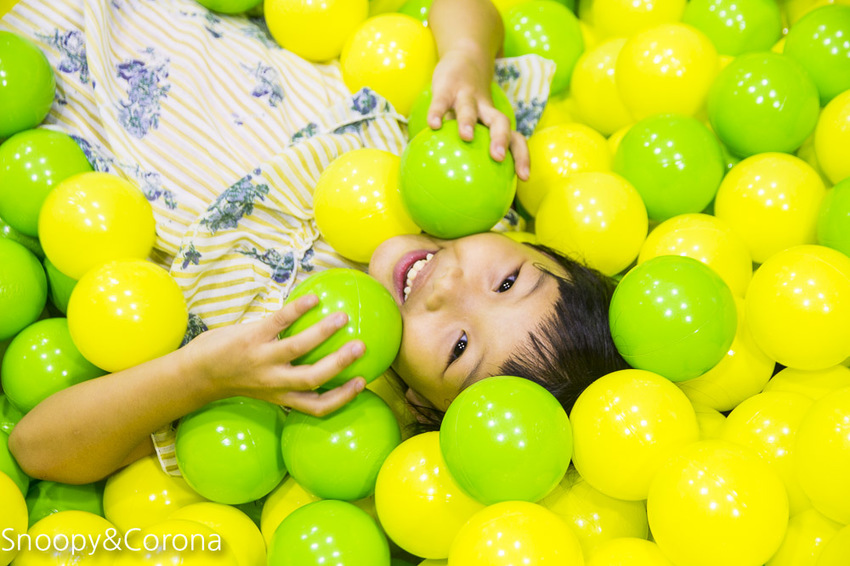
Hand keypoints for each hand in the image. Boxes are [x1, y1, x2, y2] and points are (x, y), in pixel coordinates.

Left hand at [184, 295, 365, 416]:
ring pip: (299, 348)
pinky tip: (313, 298)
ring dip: (323, 331)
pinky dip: (297, 309)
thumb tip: (320, 358)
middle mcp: (274, 382)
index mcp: (281, 396)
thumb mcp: (264, 387)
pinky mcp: (250, 338)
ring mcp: (262, 360)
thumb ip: (289, 378)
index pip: (317, 406)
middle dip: (340, 364)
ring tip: (343, 316)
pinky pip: (278, 322)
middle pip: (313, 379)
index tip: (362, 382)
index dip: (342, 398)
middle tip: (361, 346)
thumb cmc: (233, 377)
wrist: (194, 374)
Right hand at [427, 47, 529, 180]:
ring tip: (466, 137)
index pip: (516, 138)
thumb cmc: (470, 101)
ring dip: (469, 121)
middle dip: (501, 139)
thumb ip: (471, 149)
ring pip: (471, 108)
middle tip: (498, 157)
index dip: (522, 156)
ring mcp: (467, 96)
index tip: (523, 177)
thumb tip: (463, 188)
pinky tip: (432, 125)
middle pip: (500, 122)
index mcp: (495, 120)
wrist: (465, 55)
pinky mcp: (447, 87)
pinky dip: (438, 112)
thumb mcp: (475, 122)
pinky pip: (441, 101)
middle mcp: (485, 108)